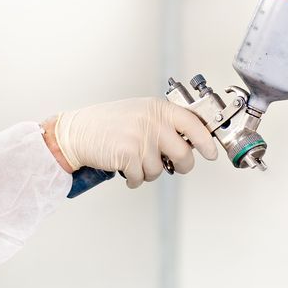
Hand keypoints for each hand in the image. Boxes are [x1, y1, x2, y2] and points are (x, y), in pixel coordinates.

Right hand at [50, 97, 217, 187]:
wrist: (76, 132)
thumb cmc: (107, 124)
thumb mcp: (139, 112)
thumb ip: (163, 123)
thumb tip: (190, 141)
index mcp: (157, 108)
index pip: (193, 123)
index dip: (206, 141)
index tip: (211, 153)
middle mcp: (152, 121)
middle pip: (184, 154)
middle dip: (180, 166)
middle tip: (170, 165)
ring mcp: (141, 138)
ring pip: (160, 170)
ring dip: (148, 172)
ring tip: (133, 160)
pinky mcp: (129, 155)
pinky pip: (141, 178)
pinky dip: (133, 179)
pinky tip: (123, 167)